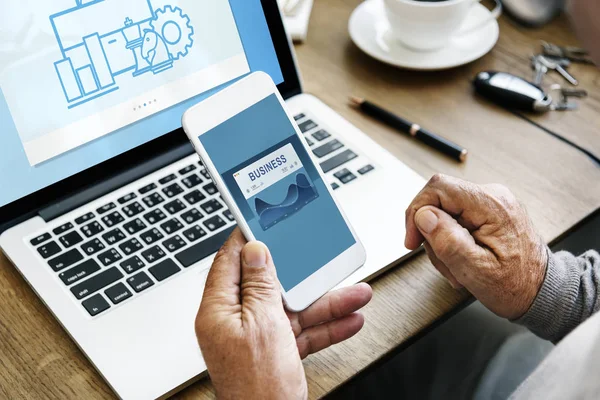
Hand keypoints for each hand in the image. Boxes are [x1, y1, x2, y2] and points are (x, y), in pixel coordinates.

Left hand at [195, 229, 371, 399]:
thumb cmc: (258, 388)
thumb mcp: (264, 324)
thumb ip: (260, 285)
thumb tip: (255, 251)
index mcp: (220, 310)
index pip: (230, 262)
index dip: (248, 239)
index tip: (266, 222)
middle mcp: (235, 322)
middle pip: (270, 285)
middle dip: (303, 274)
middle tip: (320, 257)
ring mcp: (256, 338)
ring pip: (292, 308)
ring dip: (325, 302)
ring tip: (355, 292)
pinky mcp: (275, 352)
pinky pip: (301, 331)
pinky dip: (325, 326)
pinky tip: (349, 319)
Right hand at [405, 174, 547, 319]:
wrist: (541, 291)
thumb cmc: (516, 286)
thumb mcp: (476, 270)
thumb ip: (448, 241)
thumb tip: (423, 215)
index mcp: (492, 205)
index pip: (438, 187)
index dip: (417, 211)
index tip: (412, 240)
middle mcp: (493, 196)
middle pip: (438, 200)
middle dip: (431, 233)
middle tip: (443, 262)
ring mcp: (491, 203)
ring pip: (444, 211)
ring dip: (441, 242)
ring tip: (457, 267)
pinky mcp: (487, 212)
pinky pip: (455, 218)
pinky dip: (451, 240)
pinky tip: (462, 260)